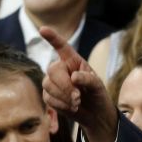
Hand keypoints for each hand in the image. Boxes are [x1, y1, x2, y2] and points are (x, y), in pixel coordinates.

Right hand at [40, 26, 118, 141]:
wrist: (94, 113)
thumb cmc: (97, 94)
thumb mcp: (98, 86)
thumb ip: (88, 79)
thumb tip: (74, 77)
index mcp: (73, 61)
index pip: (62, 47)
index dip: (52, 37)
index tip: (43, 29)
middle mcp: (60, 68)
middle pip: (53, 71)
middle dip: (65, 86)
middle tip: (78, 97)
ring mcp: (52, 82)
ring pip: (49, 86)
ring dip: (64, 97)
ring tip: (77, 103)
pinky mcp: (48, 95)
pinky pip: (48, 99)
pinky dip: (61, 105)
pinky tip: (71, 107)